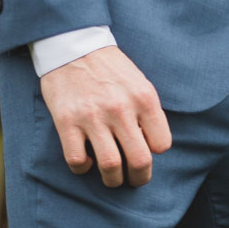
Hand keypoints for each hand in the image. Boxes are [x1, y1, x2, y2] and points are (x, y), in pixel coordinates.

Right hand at [38, 46, 171, 187]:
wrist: (74, 47)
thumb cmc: (111, 68)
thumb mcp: (139, 82)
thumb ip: (147, 111)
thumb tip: (151, 145)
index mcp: (144, 98)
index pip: (161, 143)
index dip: (155, 153)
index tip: (147, 152)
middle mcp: (121, 109)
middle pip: (139, 160)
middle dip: (139, 178)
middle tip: (135, 180)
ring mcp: (93, 117)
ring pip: (110, 166)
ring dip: (113, 180)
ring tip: (112, 178)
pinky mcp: (67, 122)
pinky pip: (77, 160)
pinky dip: (84, 169)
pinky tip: (87, 162)